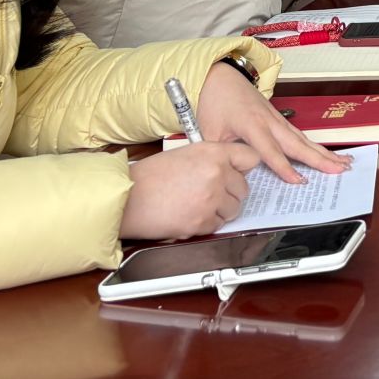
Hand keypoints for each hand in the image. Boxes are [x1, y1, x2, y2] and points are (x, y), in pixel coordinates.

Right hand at [122, 142, 260, 238]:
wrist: (127, 197)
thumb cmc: (151, 176)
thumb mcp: (186, 153)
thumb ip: (213, 159)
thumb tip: (234, 169)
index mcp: (213, 152)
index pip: (251, 158)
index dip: (244, 168)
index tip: (240, 174)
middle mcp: (216, 173)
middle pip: (244, 188)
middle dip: (229, 193)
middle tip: (210, 194)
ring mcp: (210, 198)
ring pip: (233, 209)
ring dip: (219, 210)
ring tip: (197, 205)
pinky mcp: (202, 220)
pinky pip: (217, 225)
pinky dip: (206, 224)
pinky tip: (189, 214)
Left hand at [195, 60, 350, 183]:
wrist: (219, 77)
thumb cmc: (214, 103)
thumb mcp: (209, 132)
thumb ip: (222, 155)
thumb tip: (230, 176)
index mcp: (251, 125)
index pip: (270, 151)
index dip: (284, 167)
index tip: (300, 181)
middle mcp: (269, 121)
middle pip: (297, 143)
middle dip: (319, 158)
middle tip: (340, 169)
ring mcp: (276, 119)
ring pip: (303, 138)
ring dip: (323, 152)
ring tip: (344, 162)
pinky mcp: (278, 119)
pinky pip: (299, 135)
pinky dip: (314, 146)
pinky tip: (325, 154)